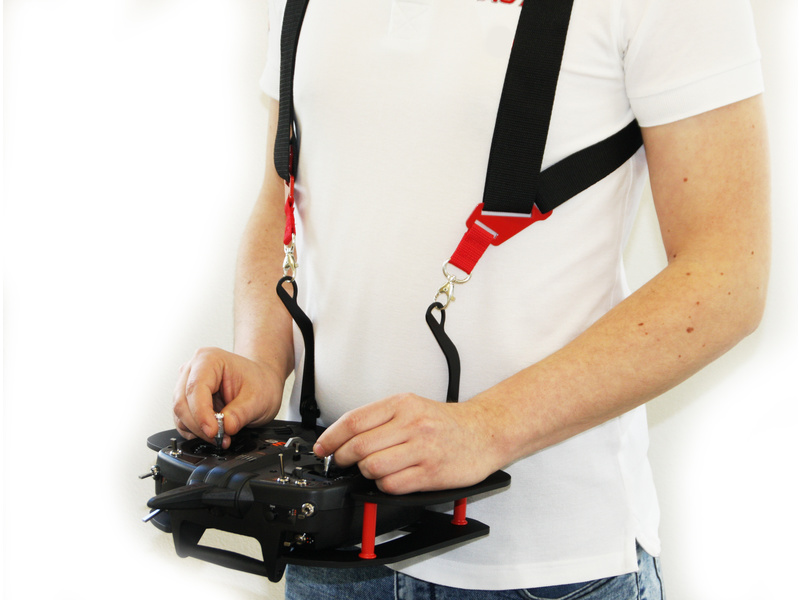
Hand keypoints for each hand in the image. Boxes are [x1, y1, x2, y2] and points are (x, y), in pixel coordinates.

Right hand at [172, 347, 283, 446]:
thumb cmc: (260, 381)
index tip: (213, 432)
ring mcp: (187, 384)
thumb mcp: (258, 399)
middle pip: (182, 402)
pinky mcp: (187, 400)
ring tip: (221, 436)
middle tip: (220, 438)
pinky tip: (213, 432)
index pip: (195, 388)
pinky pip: (182, 420)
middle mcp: (193, 369)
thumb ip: (241, 414)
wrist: (262, 382)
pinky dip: (195, 431)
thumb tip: (225, 428)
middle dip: (200, 426)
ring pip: (180, 414)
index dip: (201, 414)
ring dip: (198, 431)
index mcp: (210, 359)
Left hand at [313, 394, 504, 494]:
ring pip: (372, 467)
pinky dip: (384, 486)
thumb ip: (382, 419)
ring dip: (365, 473)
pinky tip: (391, 480)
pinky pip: (392, 485)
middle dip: (344, 458)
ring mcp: (422, 449)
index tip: (323, 448)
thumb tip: (346, 436)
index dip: (332, 438)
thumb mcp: (413, 406)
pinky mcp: (431, 473)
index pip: (354, 420)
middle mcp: (411, 424)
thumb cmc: (446, 423)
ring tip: (372, 470)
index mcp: (402, 404)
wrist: (485, 432)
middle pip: (359, 446)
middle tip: (343, 463)